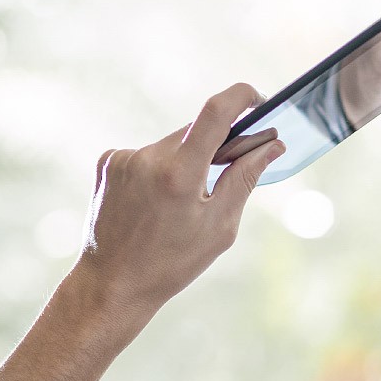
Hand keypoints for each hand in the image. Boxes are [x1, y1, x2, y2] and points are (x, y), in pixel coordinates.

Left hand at [81, 83, 284, 309]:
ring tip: (177, 205)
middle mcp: (148, 158)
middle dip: (215, 148)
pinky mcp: (108, 162)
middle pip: (195, 132)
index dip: (242, 96)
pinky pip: (146, 154)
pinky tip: (153, 203)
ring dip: (184, 162)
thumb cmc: (171, 263)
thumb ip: (245, 179)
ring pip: (171, 144)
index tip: (258, 101)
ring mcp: (124, 158)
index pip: (216, 112)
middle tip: (222, 179)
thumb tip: (272, 145)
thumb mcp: (219, 227)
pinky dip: (158, 170)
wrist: (112, 284)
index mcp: (180, 174)